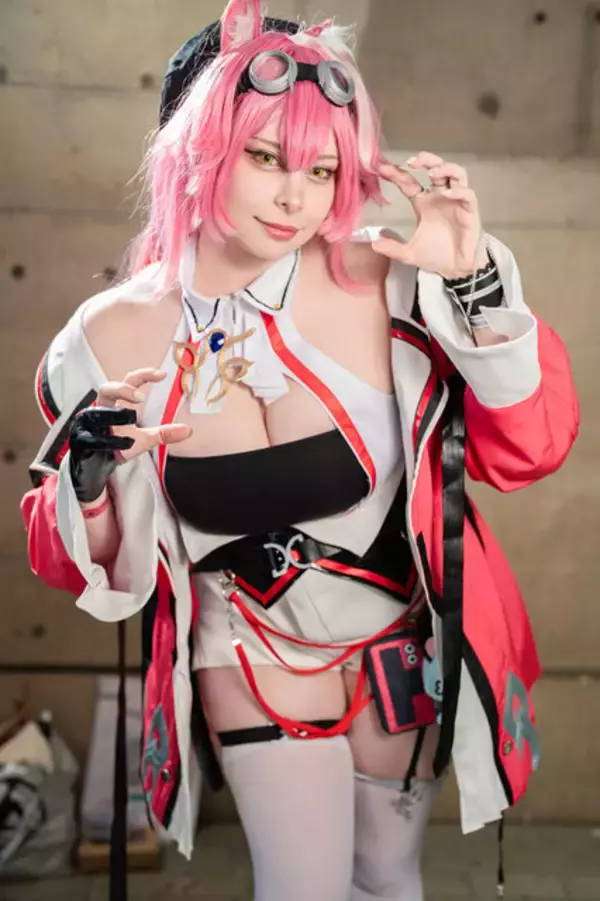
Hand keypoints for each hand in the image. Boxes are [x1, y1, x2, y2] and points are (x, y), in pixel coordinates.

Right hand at [69, 368, 191, 501]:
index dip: (143, 375)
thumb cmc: (118, 446)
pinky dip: (107, 440)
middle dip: (123, 389)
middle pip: (107, 388)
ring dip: (115, 415)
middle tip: (141, 397)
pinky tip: (119, 442)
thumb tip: (188, 430)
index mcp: (115, 403)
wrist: (96, 466)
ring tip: (131, 417)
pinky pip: (92, 436)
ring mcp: (89, 423)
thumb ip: (163, 434)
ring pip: (97, 413)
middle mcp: (100, 408)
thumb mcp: (144, 440)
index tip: (162, 375)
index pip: (128, 381)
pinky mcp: (82, 439)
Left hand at [372, 151, 487, 279]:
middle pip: (435, 167)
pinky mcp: (469, 210)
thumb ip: (392, 248)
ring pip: (456, 172)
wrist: (455, 269)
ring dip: (444, 168)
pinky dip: (458, 191)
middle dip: (424, 160)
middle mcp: (440, 197)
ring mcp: (456, 201)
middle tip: (411, 163)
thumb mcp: (409, 254)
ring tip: (431, 173)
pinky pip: (467, 194)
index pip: (410, 182)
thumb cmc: (436, 256)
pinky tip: (446, 194)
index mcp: (424, 203)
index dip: (398, 173)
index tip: (383, 169)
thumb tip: (374, 243)